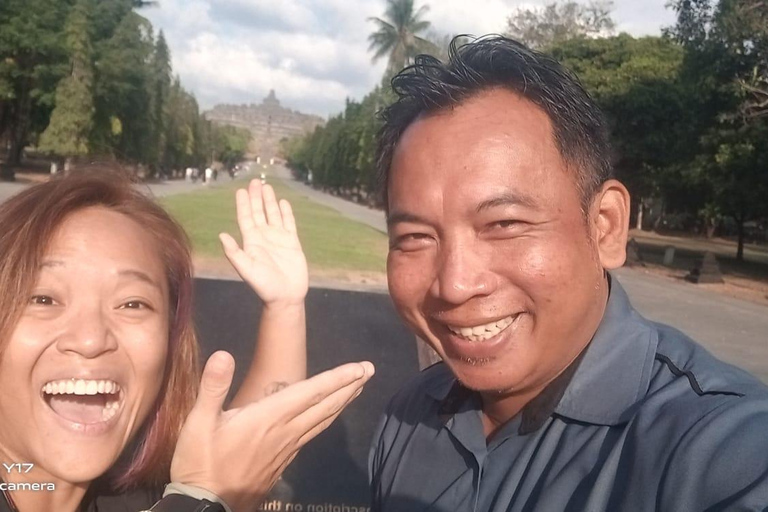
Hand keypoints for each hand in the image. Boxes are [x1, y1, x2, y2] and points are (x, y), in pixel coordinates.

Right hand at [171, 351, 374, 511]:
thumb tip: (224, 354)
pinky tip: (327, 418)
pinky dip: (326, 420)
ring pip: (322, 421)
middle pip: (325, 406)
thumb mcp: (198, 423)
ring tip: (357, 389)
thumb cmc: (201, 463)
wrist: (205, 508)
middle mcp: (286, 432)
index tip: (361, 366)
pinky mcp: (283, 462)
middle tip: (370, 370)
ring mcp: (287, 449)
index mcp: (269, 418)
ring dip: (342, 402)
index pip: (311, 392)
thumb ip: (213, 387)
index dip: (338, 378)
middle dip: (349, 386)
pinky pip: (313, 435)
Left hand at [219, 180, 307, 305]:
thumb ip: (235, 253)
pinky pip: (288, 223)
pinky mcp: (292, 242)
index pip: (245, 218)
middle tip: (254, 181)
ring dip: (269, 201)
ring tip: (266, 186)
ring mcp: (278, 239)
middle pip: (258, 212)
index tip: (241, 190)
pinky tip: (283, 202)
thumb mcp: (247, 269)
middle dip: (255, 197)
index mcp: (251, 242)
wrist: (285, 296)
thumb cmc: (264, 285)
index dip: (243, 204)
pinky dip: (286, 212)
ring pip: (272, 214)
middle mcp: (263, 237)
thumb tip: (222, 235)